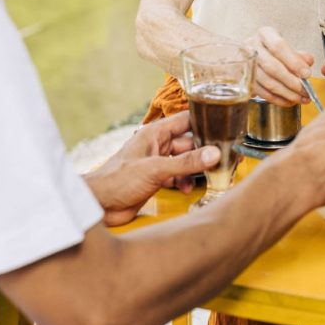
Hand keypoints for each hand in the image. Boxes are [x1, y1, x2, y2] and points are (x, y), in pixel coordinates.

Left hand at [84, 112, 220, 226]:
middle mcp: (158, 145)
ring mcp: (157, 162)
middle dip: (205, 151)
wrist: (99, 205)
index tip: (225, 127)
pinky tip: (186, 188)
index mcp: (155, 133)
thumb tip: (214, 154)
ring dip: (195, 169)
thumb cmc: (117, 180)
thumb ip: (186, 162)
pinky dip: (184, 181)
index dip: (205, 122)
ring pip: (185, 161)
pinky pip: (178, 175)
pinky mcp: (156, 179)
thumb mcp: (156, 169)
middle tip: (223, 159)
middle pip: (190, 143)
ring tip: (206, 177)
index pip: (186, 120)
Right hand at [244, 26, 313, 105]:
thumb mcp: (287, 47)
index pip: (278, 47)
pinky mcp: (245, 80)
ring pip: (267, 82)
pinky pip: (262, 92)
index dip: (294, 62)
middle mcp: (252, 47)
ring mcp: (246, 64)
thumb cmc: (274, 50)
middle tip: (306, 91)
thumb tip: (308, 62)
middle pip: (272, 67)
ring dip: (287, 93)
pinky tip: (289, 101)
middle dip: (291, 81)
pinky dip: (278, 99)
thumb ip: (298, 55)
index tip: (307, 74)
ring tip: (301, 98)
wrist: (254, 55)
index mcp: (265, 34)